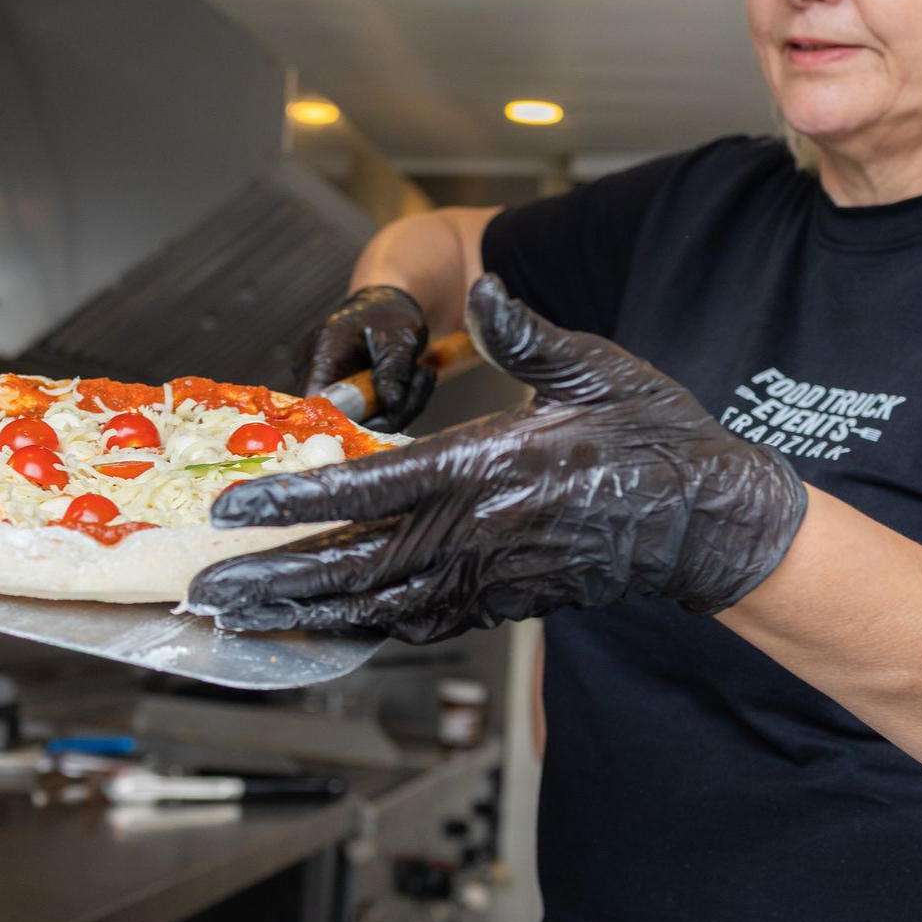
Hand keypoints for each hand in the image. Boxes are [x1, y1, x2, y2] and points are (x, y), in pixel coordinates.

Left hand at [191, 275, 808, 643]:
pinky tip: (333, 630)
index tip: (237, 510)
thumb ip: (528, 334)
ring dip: (309, 614)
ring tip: (246, 621)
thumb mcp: (598, 368)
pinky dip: (370, 631)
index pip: (374, 488)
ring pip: (384, 606)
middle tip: (211, 591)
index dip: (298, 501)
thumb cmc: (657, 437)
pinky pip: (427, 623)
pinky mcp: (511, 601)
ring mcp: (496, 575)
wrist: (711, 519)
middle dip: (278, 578)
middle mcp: (485, 531)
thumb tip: (484, 290)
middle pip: (360, 565)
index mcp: (495, 466)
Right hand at [298, 285, 434, 432]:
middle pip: (342, 417)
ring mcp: (328, 385)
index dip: (344, 420)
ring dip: (398, 408)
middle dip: (387, 412)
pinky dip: (395, 407)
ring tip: (422, 375)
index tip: (384, 417)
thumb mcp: (401, 336)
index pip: (316, 401)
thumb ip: (394, 369)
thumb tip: (392, 404)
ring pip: (361, 421)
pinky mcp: (344, 397)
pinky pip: (369, 416)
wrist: (387, 307)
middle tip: (421, 382)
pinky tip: (415, 382)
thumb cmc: (390, 313)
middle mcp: (316, 372)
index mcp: (323, 351)